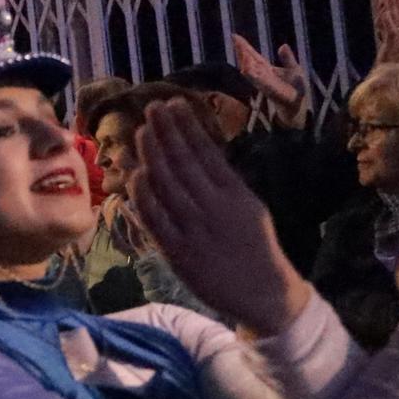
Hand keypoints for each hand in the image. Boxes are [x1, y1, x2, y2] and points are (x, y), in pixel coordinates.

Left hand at [129, 99, 311, 334]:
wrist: (264, 294)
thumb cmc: (254, 246)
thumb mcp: (249, 207)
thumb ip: (225, 182)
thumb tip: (197, 150)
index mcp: (237, 195)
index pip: (207, 152)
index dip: (186, 127)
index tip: (173, 104)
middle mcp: (216, 208)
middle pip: (183, 164)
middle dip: (165, 133)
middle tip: (151, 109)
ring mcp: (195, 230)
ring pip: (166, 186)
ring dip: (150, 157)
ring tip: (140, 133)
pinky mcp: (178, 251)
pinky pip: (155, 218)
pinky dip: (143, 196)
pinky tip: (134, 175)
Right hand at [232, 34, 308, 128]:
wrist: (298, 103)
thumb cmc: (295, 87)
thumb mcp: (294, 68)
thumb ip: (287, 58)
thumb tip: (282, 45)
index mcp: (266, 68)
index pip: (253, 55)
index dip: (244, 46)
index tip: (235, 36)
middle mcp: (261, 74)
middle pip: (249, 59)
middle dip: (241, 50)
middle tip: (234, 38)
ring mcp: (263, 82)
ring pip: (250, 70)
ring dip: (245, 61)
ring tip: (241, 50)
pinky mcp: (269, 89)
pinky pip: (259, 81)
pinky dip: (252, 75)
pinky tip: (246, 68)